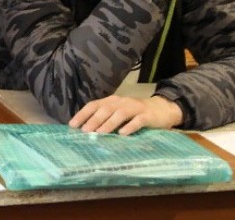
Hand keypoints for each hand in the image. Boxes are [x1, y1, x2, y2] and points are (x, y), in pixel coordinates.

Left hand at [69, 94, 183, 135]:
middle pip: (105, 109)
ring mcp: (135, 108)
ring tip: (99, 133)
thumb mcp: (119, 112)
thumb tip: (85, 129)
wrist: (162, 109)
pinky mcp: (147, 116)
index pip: (94, 105)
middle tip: (84, 131)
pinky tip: (123, 134)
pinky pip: (138, 121)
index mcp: (112, 101)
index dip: (83, 114)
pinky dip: (130, 127)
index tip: (72, 125)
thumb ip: (105, 117)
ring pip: (120, 114)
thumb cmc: (135, 113)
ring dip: (109, 123)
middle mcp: (122, 102)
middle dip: (94, 120)